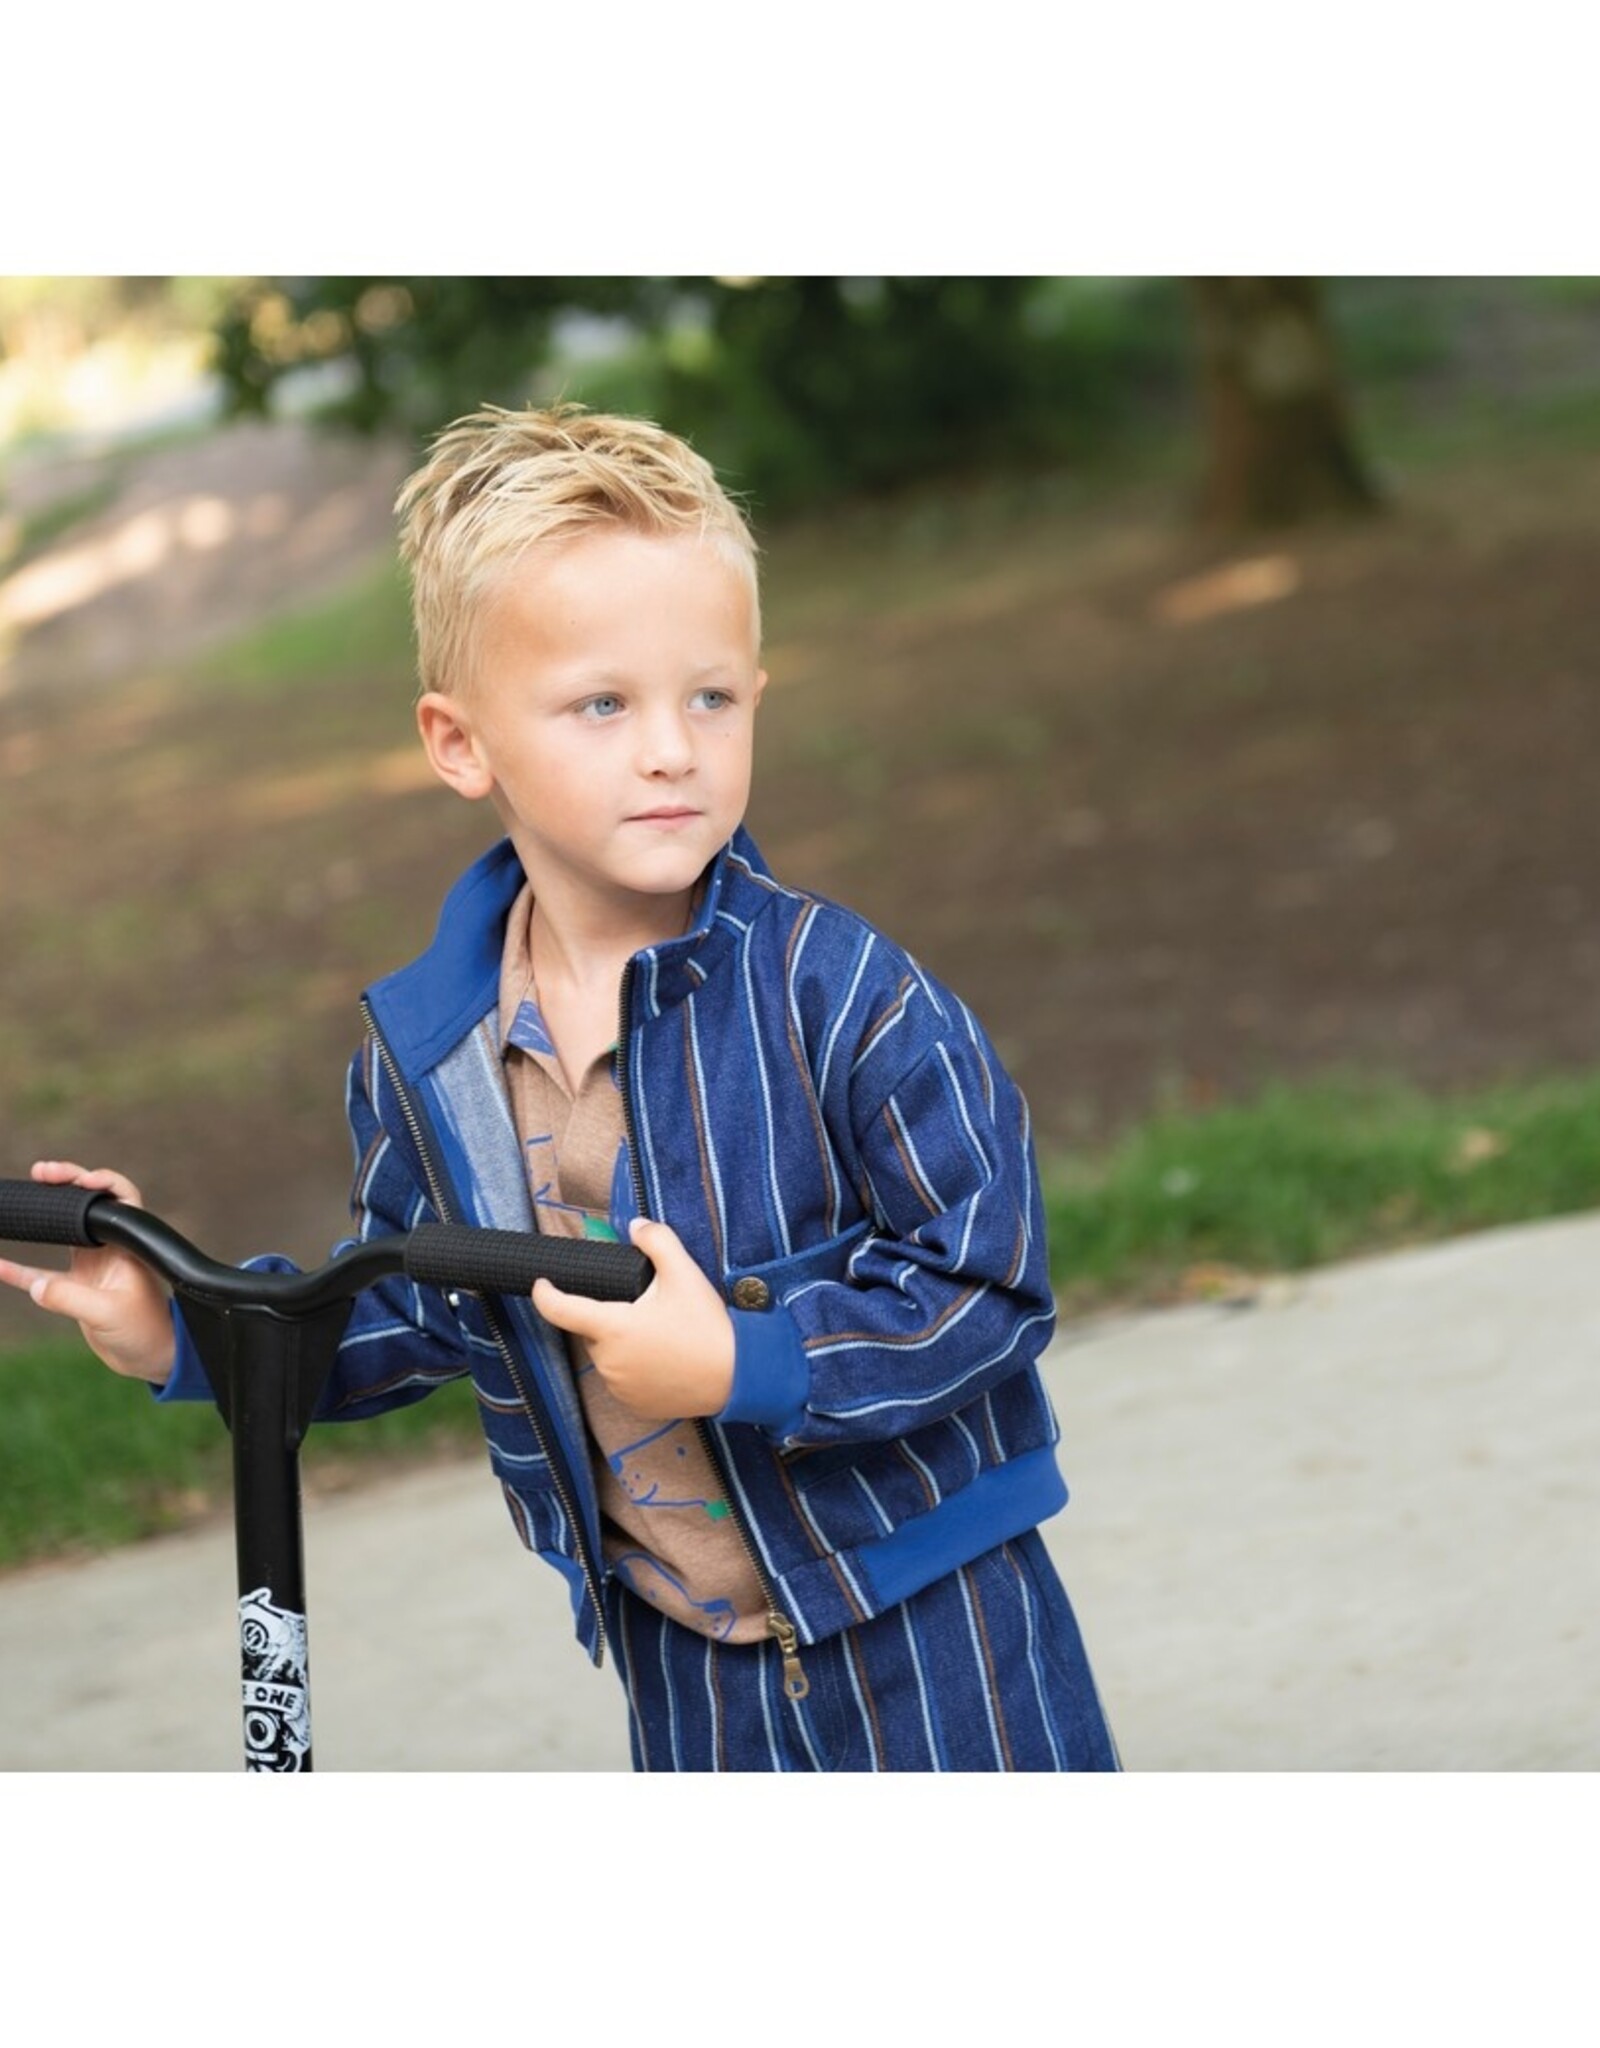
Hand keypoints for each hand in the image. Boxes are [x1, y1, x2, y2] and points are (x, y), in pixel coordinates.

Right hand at [0, 1162, 176, 1384]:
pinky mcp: (75, 1288)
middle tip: (42, 1171)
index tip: (81, 1180)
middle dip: (67, 1183)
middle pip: (89, 1205)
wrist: (147, 1358)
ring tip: (24, 1195)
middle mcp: (110, 1249)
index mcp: (128, 1246)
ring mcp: (92, 1266)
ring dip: (45, 1213)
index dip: (104, 1182)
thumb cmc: (144, 1332)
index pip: (122, 1199)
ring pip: (64, 1230)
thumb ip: (70, 1299)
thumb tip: (34, 1286)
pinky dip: (19, 1270)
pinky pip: (40, 1274)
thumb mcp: (108, 1314)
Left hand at [532, 1218, 734, 1420]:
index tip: (541, 1284)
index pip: (560, 1310)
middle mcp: (609, 1361)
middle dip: (610, 1317)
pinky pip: (623, 1380)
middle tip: (648, 1310)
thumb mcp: (685, 1274)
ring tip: (661, 1337)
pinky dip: (635, 1369)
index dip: (544, 1295)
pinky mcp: (634, 1405)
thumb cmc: (708, 1326)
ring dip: (622, 1344)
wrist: (738, 1375)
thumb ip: (657, 1241)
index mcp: (612, 1328)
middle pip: (594, 1331)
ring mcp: (620, 1387)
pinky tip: (663, 1361)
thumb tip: (635, 1225)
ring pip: (609, 1356)